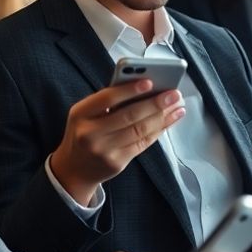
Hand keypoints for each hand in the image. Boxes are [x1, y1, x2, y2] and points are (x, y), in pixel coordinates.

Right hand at [50, 80, 185, 205]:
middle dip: (155, 103)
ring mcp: (104, 150)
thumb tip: (145, 87)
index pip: (107, 98)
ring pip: (140, 130)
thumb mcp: (86, 114)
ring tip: (177, 107)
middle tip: (173, 94)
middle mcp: (90, 133)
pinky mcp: (117, 162)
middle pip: (129, 115)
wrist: (74, 169)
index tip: (150, 82)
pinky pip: (143, 143)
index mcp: (80, 114)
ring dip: (162, 117)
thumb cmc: (84, 133)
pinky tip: (169, 121)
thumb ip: (108, 102)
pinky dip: (159, 130)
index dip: (130, 90)